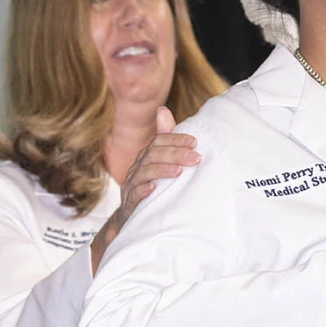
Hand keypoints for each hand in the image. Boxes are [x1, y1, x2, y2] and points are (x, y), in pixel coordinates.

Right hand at [91, 107, 199, 271]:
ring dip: (162, 170)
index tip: (195, 142)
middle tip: (196, 158)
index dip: (175, 139)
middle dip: (175, 154)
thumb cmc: (150, 186)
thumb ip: (164, 139)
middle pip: (153, 155)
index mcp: (146, 157)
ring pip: (143, 172)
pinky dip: (143, 190)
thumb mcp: (159, 163)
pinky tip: (153, 188)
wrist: (131, 218)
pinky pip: (134, 194)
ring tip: (179, 171)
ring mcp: (131, 185)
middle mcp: (137, 168)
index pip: (158, 142)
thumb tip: (162, 109)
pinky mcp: (129, 203)